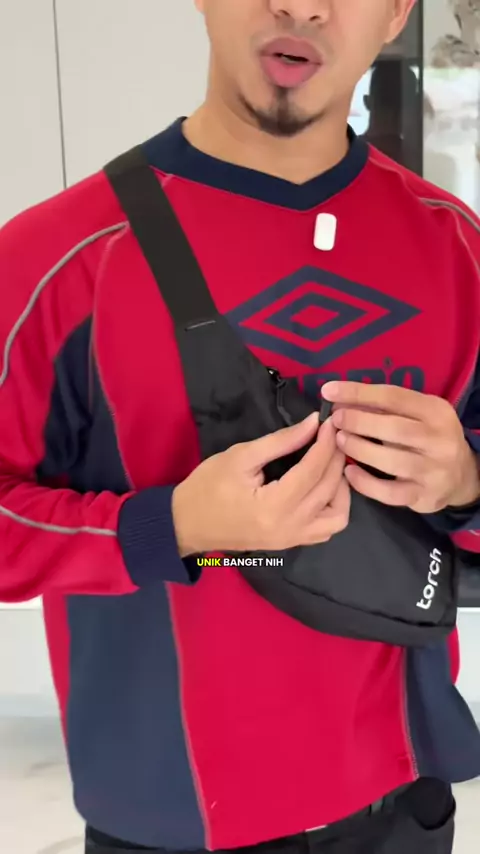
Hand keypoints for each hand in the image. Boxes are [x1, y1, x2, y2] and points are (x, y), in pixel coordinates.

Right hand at [172, 415, 349, 556]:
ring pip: (337, 516)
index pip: (313, 470)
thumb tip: (313, 423)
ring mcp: (292, 540)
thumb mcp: (241, 456)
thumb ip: (281, 441)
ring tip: (331, 463)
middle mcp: (290, 528)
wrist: (186, 524)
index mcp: (274, 506)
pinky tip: (324, 486)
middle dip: (336, 458)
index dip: (325, 443)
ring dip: (341, 488)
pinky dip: (333, 507)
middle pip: (329, 490)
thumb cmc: (207, 487)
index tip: (329, 421)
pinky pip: (326, 529)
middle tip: (334, 435)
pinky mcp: (291, 543)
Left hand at [321, 381, 479, 514]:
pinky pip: (389, 493)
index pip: (393, 396)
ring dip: (359, 449)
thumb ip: (384, 408)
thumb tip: (339, 398)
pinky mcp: (423, 496)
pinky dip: (365, 483)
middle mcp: (439, 440)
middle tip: (335, 419)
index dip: (358, 393)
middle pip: (394, 428)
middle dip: (359, 421)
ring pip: (391, 460)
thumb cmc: (427, 438)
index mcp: (435, 411)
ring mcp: (433, 470)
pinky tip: (348, 472)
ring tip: (339, 442)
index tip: (329, 390)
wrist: (460, 476)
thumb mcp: (416, 415)